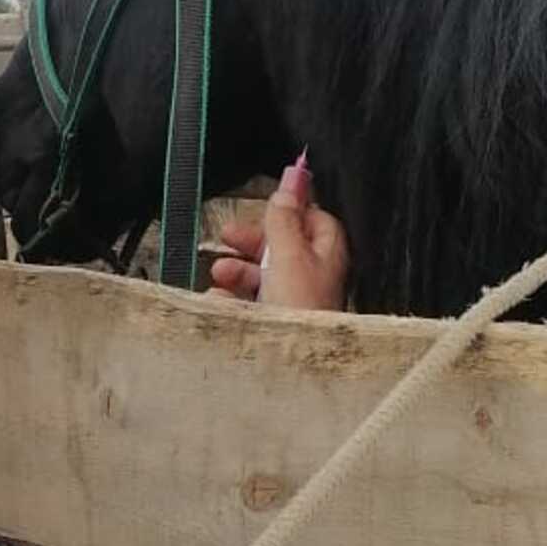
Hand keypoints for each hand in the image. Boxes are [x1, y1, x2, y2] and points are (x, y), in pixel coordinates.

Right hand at [208, 159, 350, 311]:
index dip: (289, 210)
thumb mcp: (287, 254)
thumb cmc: (298, 310)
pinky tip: (220, 301)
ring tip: (218, 274)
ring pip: (263, 275)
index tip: (265, 205)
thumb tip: (293, 177)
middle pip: (283, 246)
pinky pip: (252, 304)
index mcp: (327, 255)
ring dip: (236, 270)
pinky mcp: (276, 324)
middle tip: (227, 236)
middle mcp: (314, 278)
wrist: (290, 368)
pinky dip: (233, 299)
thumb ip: (284, 217)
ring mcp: (295, 303)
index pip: (315, 219)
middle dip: (251, 242)